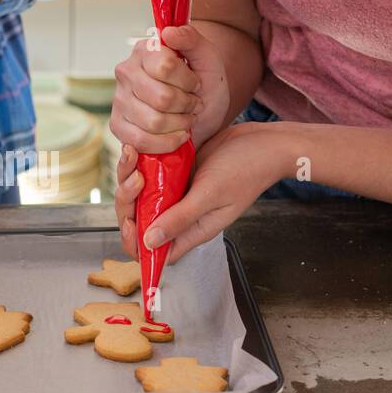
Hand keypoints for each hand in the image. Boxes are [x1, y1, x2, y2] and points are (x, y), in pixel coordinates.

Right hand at [111, 24, 230, 153]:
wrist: (202, 110)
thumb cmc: (204, 82)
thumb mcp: (207, 56)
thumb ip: (191, 38)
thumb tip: (168, 33)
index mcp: (145, 50)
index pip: (166, 67)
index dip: (188, 81)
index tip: (195, 83)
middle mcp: (126, 72)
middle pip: (161, 98)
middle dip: (186, 106)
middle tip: (193, 104)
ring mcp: (119, 100)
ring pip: (153, 122)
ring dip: (179, 125)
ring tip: (185, 118)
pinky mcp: (117, 125)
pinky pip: (140, 141)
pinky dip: (166, 143)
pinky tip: (176, 135)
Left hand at [113, 122, 285, 262]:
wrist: (262, 141)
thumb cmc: (246, 169)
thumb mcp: (210, 194)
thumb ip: (181, 219)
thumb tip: (149, 243)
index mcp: (193, 229)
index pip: (157, 251)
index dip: (137, 243)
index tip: (131, 221)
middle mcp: (183, 215)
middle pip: (143, 223)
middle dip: (129, 205)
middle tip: (134, 180)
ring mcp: (179, 194)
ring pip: (143, 198)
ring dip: (131, 180)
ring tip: (133, 156)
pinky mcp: (178, 174)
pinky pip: (151, 177)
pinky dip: (139, 166)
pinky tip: (136, 150)